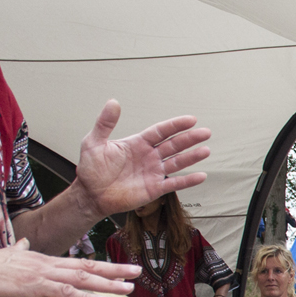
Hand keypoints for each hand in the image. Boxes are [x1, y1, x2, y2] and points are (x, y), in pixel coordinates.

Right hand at [0, 239, 139, 296]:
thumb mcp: (6, 256)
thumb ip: (18, 250)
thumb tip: (23, 243)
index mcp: (44, 260)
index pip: (79, 262)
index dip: (102, 266)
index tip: (121, 269)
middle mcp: (48, 264)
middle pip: (89, 266)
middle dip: (115, 270)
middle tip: (138, 272)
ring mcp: (43, 274)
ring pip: (83, 278)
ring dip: (109, 283)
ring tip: (130, 287)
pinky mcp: (34, 286)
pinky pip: (66, 292)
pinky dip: (87, 296)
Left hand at [73, 101, 211, 216]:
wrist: (90, 194)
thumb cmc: (91, 169)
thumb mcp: (94, 142)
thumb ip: (105, 123)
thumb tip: (113, 102)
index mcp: (138, 143)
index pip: (161, 131)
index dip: (175, 125)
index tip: (191, 119)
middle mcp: (149, 156)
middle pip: (174, 145)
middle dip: (190, 138)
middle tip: (206, 132)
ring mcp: (153, 172)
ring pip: (177, 162)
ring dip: (192, 157)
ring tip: (206, 150)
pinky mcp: (154, 188)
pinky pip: (174, 183)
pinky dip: (188, 181)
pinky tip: (201, 176)